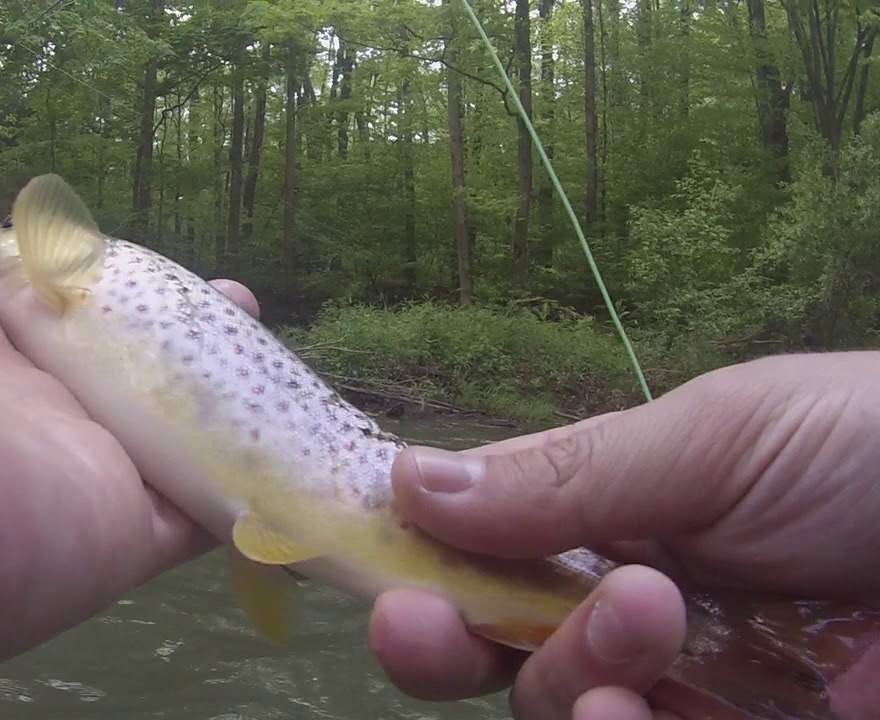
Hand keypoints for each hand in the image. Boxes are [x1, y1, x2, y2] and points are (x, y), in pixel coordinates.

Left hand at [0, 67, 256, 719]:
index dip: (79, 273)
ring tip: (270, 350)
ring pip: (158, 437)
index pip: (15, 301)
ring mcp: (34, 474)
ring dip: (222, 399)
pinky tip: (301, 431)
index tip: (119, 249)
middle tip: (231, 303)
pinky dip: (258, 474)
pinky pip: (198, 508)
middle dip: (165, 336)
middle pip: (94, 372)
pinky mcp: (88, 539)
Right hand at [370, 352, 879, 718]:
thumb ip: (568, 475)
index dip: (416, 569)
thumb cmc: (871, 444)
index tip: (366, 576)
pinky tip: (628, 710)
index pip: (482, 556)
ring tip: (639, 625)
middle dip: (447, 641)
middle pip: (497, 654)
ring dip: (562, 677)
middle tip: (420, 624)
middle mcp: (633, 614)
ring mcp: (688, 693)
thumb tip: (404, 476)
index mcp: (613, 523)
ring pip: (560, 713)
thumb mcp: (717, 436)